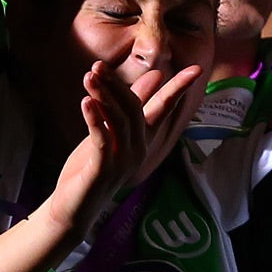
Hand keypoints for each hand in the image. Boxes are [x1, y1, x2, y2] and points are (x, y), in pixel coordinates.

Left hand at [37, 61, 201, 243]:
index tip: (197, 69)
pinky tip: (85, 102)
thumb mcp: (114, 130)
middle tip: (98, 65)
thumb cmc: (93, 164)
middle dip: (117, 84)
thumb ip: (134, 104)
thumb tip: (156, 75)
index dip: (179, 88)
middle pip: (134, 109)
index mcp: (143, 139)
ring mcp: (123, 161)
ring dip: (103, 95)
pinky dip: (94, 119)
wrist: (75, 206)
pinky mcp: (103, 169)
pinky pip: (102, 139)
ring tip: (89, 77)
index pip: (165, 108)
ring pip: (119, 121)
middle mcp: (138, 150)